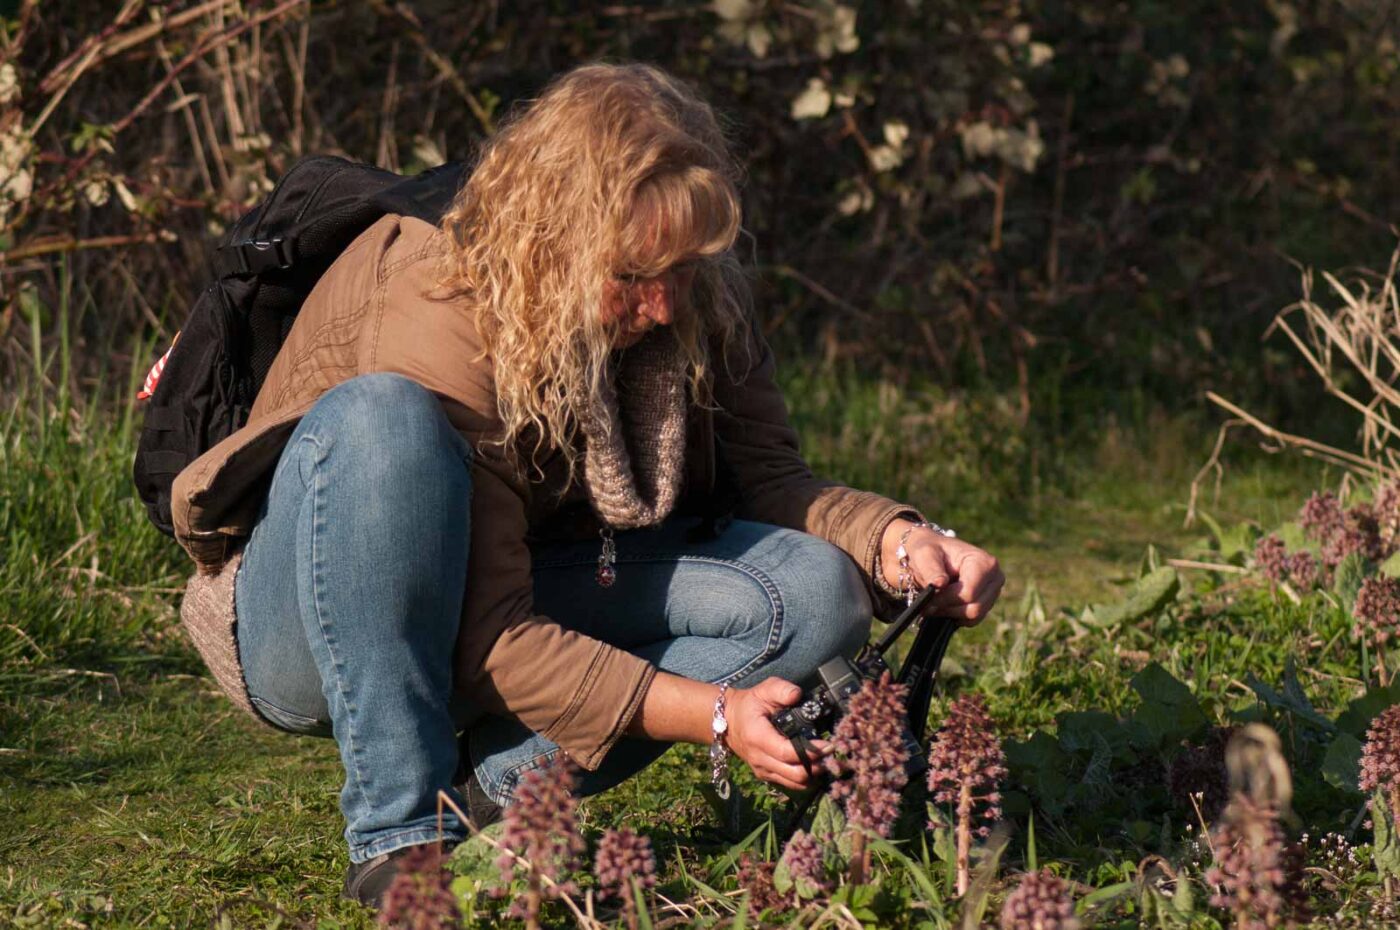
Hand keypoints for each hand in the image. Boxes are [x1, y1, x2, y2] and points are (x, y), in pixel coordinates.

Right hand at [724, 678, 827, 790]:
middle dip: (817, 764)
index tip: (827, 744)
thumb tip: (797, 695)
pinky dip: (806, 778)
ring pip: (795, 783)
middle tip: (831, 751)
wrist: (729, 722)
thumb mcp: (764, 690)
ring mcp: (763, 770)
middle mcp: (759, 758)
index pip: (787, 753)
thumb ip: (781, 689)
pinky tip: (814, 764)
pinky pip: (791, 784)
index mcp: (758, 737)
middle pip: (795, 773)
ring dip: (814, 773)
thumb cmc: (749, 705)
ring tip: (826, 758)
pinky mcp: (767, 776)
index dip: (810, 752)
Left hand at [881, 519, 1004, 625]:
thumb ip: (931, 569)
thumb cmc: (930, 551)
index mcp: (984, 562)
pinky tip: (944, 605)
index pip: (968, 593)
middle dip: (948, 609)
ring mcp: (994, 592)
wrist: (934, 554)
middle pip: (974, 608)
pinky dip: (956, 617)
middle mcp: (995, 577)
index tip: (928, 599)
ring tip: (934, 603)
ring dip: (951, 613)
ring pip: (974, 617)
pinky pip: (973, 620)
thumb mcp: (924, 554)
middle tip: (928, 604)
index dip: (946, 600)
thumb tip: (940, 584)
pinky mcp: (988, 602)